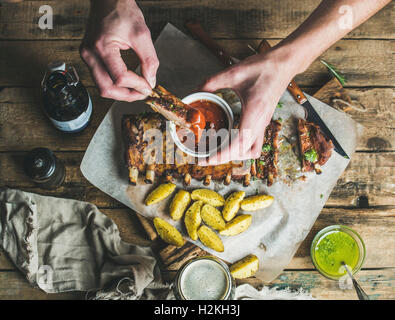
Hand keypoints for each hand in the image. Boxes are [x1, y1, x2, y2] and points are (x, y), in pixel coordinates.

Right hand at [80, 0, 158, 101]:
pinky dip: (115, 84)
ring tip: (137, 89)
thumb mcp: (142, 34)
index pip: (119, 77)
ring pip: (102, 87)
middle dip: (127, 95)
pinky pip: (101, 79)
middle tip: (143, 94)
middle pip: (106, 89)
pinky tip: (128, 82)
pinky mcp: (89, 58)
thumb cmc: (122, 11)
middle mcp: (90, 54)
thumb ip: (149, 60)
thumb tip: (150, 81)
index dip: (137, 86)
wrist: (108, 0)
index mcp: (102, 47)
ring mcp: (87, 56)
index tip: (149, 86)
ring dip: (121, 92)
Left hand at [199, 48, 295, 164]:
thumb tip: (195, 90)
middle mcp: (261, 123)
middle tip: (206, 157)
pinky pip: (254, 143)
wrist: (283, 64)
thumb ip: (212, 82)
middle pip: (244, 152)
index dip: (223, 155)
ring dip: (236, 155)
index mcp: (254, 113)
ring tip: (218, 151)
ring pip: (252, 151)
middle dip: (224, 158)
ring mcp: (264, 124)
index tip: (208, 160)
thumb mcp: (233, 73)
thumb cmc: (262, 68)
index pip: (239, 144)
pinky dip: (241, 147)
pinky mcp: (263, 122)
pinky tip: (229, 140)